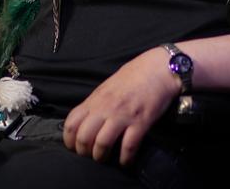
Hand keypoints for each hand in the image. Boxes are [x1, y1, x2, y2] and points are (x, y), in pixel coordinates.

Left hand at [63, 48, 180, 165]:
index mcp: (96, 98)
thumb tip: (87, 121)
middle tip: (92, 154)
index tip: (76, 146)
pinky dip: (125, 159)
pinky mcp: (141, 122)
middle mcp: (106, 107)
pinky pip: (128, 147)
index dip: (69, 140)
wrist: (159, 68)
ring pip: (102, 144)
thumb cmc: (135, 75)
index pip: (71, 123)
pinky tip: (126, 160)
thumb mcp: (109, 86)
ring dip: (102, 157)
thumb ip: (97, 103)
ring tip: (106, 157)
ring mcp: (123, 115)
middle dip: (85, 152)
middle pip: (84, 138)